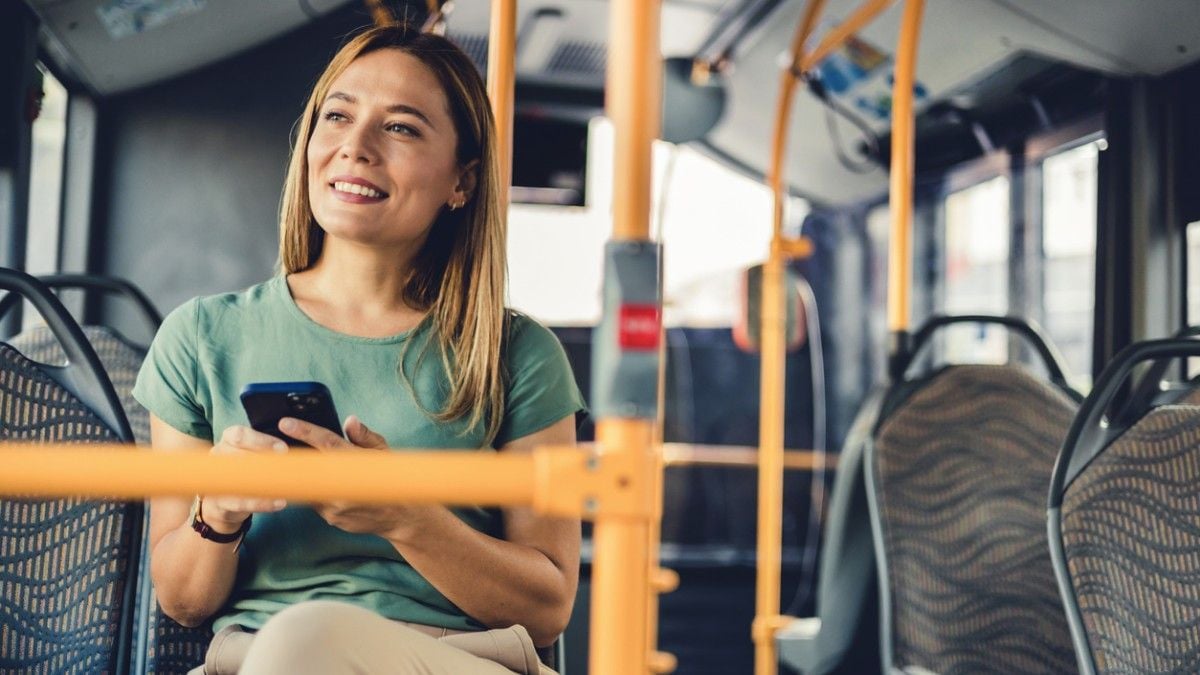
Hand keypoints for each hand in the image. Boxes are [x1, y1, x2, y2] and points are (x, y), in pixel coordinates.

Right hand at [202, 425, 289, 532]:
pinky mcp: (219, 502)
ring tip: (283, 485)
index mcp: (227, 439)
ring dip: (263, 481)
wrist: (222, 501)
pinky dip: (262, 503)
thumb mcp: (253, 451)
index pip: (240, 434)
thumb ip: (267, 448)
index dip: (262, 441)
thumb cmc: (243, 468)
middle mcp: (217, 456)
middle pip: (238, 455)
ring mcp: (215, 479)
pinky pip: (240, 502)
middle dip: (264, 461)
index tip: (283, 449)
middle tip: (286, 468)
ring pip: (237, 478)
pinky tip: (280, 502)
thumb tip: (287, 451)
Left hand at [278, 415, 435, 540]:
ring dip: (302, 474)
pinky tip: (320, 484)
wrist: (402, 518)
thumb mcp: (385, 452)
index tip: (285, 423)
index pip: (327, 443)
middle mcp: (344, 487)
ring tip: (298, 464)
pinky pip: (313, 499)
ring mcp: (335, 505)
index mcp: (358, 465)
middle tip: (277, 446)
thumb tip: (349, 421)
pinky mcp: (330, 518)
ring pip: (307, 484)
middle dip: (290, 455)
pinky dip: (313, 489)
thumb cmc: (392, 479)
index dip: (304, 431)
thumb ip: (364, 436)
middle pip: (307, 466)